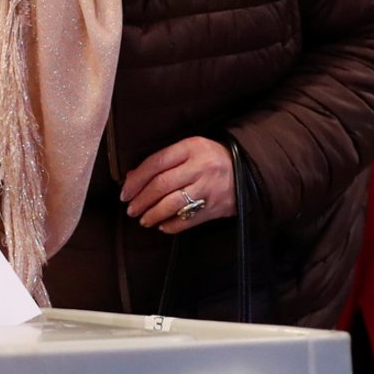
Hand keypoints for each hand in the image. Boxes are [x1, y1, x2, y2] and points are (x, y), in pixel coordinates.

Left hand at [120, 137, 235, 233]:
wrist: (248, 170)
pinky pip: (188, 220)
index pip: (156, 162)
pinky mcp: (215, 207)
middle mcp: (200, 167)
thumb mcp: (191, 150)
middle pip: (161, 185)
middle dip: (141, 199)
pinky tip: (162, 226)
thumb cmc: (212, 158)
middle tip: (130, 209)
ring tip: (143, 220)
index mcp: (191, 147)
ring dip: (152, 214)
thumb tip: (132, 177)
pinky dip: (171, 225)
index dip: (137, 179)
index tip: (125, 192)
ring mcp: (208, 188)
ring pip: (172, 204)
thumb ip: (164, 161)